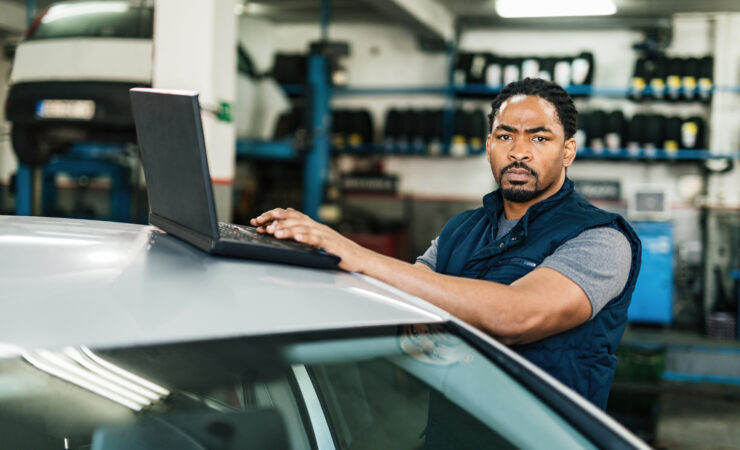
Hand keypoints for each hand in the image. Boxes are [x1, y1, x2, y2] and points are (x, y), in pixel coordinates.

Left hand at [250, 208, 369, 271]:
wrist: (358, 258)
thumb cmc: (336, 253)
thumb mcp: (315, 243)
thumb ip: (302, 238)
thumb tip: (281, 237)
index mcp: (311, 225)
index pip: (290, 214)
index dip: (273, 215)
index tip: (258, 220)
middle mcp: (316, 226)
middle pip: (293, 218)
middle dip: (275, 220)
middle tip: (262, 225)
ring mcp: (324, 233)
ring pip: (303, 227)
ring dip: (287, 229)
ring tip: (275, 232)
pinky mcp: (331, 244)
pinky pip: (317, 239)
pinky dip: (307, 237)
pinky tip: (298, 238)